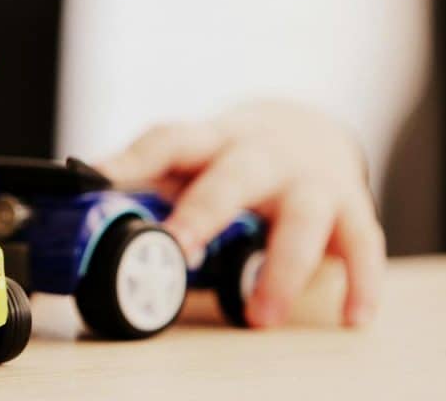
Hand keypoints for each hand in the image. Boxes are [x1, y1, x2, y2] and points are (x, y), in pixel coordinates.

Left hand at [98, 101, 384, 327]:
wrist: (308, 128)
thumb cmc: (234, 158)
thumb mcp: (193, 160)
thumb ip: (150, 185)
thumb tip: (82, 213)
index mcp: (211, 141)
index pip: (169, 140)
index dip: (133, 158)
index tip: (97, 177)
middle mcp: (262, 154)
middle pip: (235, 175)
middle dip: (206, 211)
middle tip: (179, 250)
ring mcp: (310, 179)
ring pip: (303, 216)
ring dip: (282, 268)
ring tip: (259, 316)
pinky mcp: (350, 207)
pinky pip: (363, 244)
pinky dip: (360, 281)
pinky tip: (351, 317)